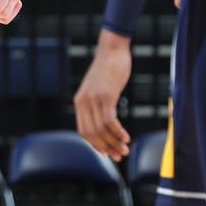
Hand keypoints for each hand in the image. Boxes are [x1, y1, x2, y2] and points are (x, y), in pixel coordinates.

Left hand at [74, 29, 131, 160]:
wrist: (112, 51)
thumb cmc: (108, 70)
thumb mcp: (98, 89)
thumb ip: (98, 104)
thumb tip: (105, 122)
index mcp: (79, 102)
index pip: (83, 131)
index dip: (96, 145)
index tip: (108, 153)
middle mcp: (84, 102)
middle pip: (92, 134)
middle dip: (106, 147)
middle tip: (120, 155)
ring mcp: (94, 99)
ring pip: (101, 129)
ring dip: (114, 142)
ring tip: (125, 149)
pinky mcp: (106, 95)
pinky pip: (110, 120)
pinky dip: (118, 132)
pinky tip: (126, 137)